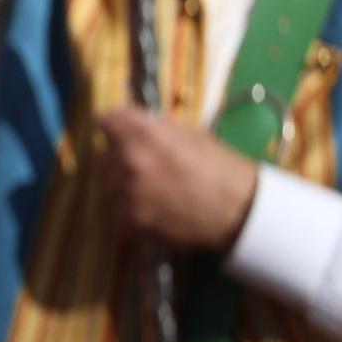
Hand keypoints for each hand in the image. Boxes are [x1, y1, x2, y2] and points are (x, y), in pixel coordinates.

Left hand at [97, 106, 259, 251]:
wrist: (239, 211)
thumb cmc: (219, 167)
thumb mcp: (188, 134)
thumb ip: (153, 128)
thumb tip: (129, 126)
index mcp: (143, 132)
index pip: (106, 120)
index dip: (116, 127)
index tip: (122, 133)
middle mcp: (128, 160)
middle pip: (103, 155)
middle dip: (118, 158)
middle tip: (144, 167)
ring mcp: (125, 193)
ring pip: (106, 184)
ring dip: (121, 185)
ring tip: (152, 191)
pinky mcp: (127, 221)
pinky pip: (115, 210)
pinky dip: (128, 210)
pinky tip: (152, 209)